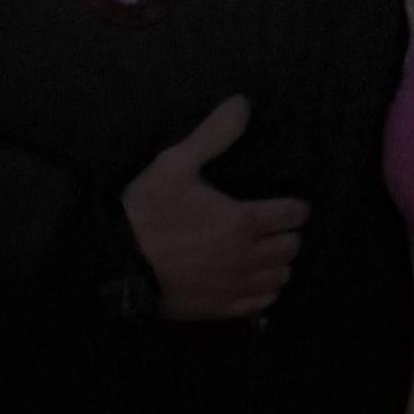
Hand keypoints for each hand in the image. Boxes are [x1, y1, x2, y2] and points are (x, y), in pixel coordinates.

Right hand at [124, 95, 306, 321]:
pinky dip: (266, 291)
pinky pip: (261, 304)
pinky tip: (255, 280)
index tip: (292, 204)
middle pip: (291, 246)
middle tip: (277, 226)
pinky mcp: (220, 309)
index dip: (296, 207)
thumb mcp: (175, 164)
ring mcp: (235, 286)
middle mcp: (247, 257)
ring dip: (279, 262)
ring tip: (268, 251)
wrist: (117, 264)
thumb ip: (213, 135)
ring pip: (281, 276)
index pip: (292, 215)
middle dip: (289, 233)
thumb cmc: (147, 213)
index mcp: (243, 221)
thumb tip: (242, 104)